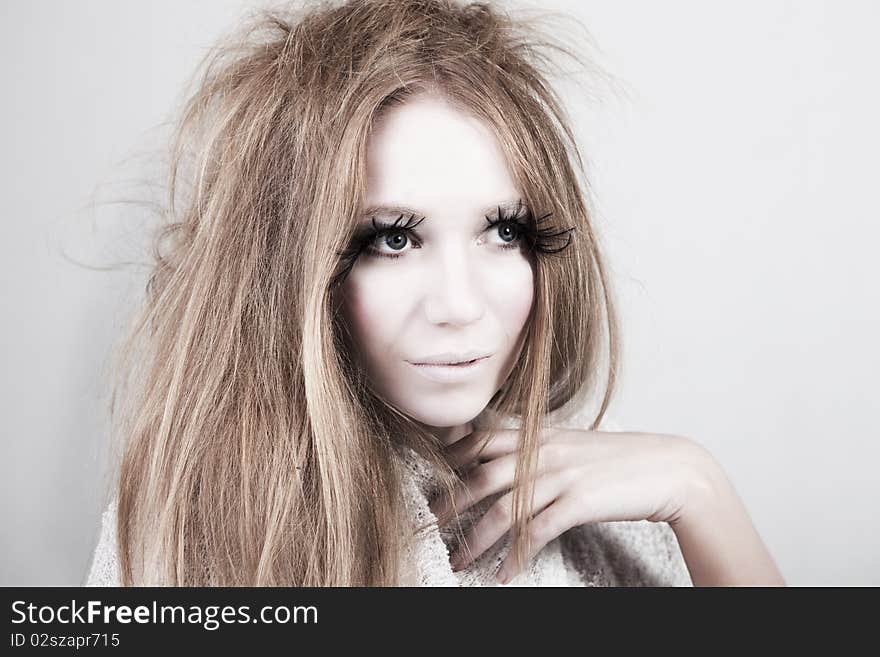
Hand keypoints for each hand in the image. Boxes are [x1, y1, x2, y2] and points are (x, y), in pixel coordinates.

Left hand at [427, 426, 714, 583]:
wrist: (669, 468)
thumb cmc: (620, 459)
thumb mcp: (574, 443)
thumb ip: (540, 447)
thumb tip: (509, 459)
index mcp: (541, 433)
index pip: (483, 439)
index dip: (453, 457)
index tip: (433, 476)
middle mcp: (544, 451)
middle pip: (482, 476)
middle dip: (451, 502)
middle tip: (429, 523)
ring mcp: (560, 475)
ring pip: (503, 508)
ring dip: (476, 538)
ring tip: (458, 559)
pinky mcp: (578, 501)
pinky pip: (536, 532)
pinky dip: (516, 555)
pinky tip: (504, 573)